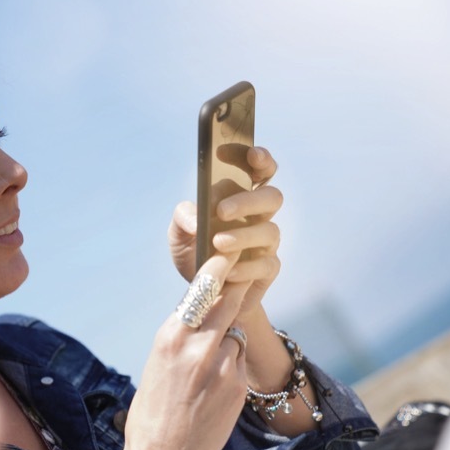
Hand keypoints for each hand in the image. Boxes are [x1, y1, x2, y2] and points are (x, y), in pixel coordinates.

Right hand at [124, 255, 250, 449]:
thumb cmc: (151, 412)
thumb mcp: (157, 364)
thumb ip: (180, 338)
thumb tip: (199, 318)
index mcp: (170, 336)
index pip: (202, 290)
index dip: (218, 270)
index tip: (227, 253)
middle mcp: (198, 346)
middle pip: (229, 300)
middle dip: (235, 288)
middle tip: (243, 273)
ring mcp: (223, 366)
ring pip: (235, 334)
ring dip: (228, 339)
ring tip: (208, 364)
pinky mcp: (238, 385)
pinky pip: (239, 362)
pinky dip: (231, 366)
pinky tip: (214, 388)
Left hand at [168, 146, 282, 315]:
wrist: (202, 296)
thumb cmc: (193, 255)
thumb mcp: (177, 235)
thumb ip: (182, 217)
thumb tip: (198, 220)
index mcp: (240, 198)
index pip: (260, 170)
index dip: (257, 158)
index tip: (243, 153)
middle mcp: (258, 217)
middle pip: (272, 196)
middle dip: (248, 200)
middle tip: (221, 211)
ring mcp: (266, 243)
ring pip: (270, 230)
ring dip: (243, 235)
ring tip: (217, 243)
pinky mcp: (268, 269)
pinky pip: (266, 264)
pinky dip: (245, 266)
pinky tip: (228, 271)